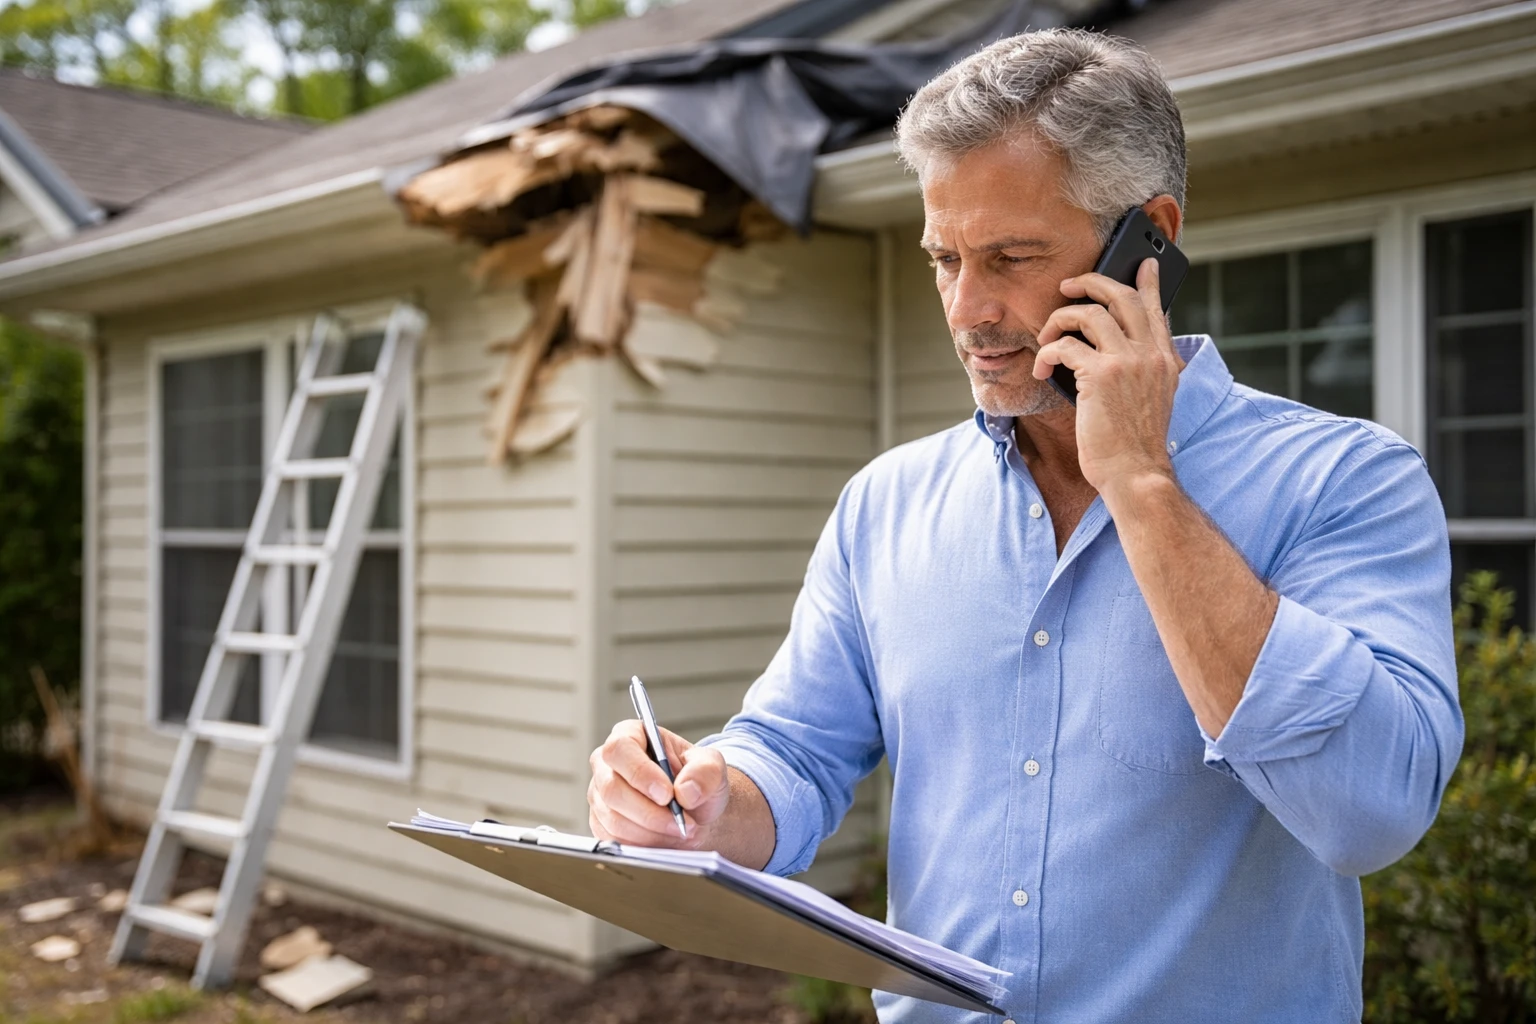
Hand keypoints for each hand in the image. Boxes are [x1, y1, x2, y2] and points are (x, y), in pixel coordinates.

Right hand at [587, 720, 728, 847]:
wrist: (695, 811)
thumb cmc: (696, 782)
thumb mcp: (712, 767)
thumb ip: (705, 771)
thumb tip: (685, 791)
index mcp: (630, 736)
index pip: (619, 749)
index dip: (640, 773)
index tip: (667, 795)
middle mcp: (607, 765)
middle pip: (613, 790)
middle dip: (650, 813)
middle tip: (681, 823)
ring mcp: (600, 796)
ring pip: (614, 820)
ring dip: (652, 832)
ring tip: (681, 831)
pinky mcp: (601, 824)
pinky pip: (615, 840)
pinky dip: (645, 845)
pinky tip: (666, 840)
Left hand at [1032, 257, 1182, 495]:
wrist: (1135, 473)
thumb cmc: (1133, 444)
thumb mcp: (1150, 400)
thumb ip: (1140, 370)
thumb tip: (1112, 349)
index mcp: (1164, 360)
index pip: (1156, 309)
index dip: (1147, 283)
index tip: (1144, 264)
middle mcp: (1150, 354)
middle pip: (1121, 297)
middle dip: (1091, 283)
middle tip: (1068, 285)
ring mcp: (1128, 362)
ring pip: (1088, 314)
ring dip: (1059, 320)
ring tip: (1046, 337)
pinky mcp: (1101, 375)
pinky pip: (1064, 346)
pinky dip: (1046, 353)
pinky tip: (1040, 367)